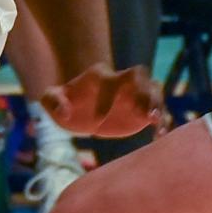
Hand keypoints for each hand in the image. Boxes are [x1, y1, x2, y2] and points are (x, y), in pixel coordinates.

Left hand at [40, 63, 168, 138]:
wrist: (81, 102)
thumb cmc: (65, 101)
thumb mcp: (51, 99)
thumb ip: (53, 101)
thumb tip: (65, 113)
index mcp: (98, 78)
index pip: (106, 82)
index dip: (104, 99)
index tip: (96, 123)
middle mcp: (120, 81)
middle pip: (139, 76)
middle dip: (145, 92)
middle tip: (147, 113)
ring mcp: (134, 92)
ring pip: (154, 88)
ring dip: (158, 104)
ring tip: (157, 124)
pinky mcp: (142, 108)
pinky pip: (157, 108)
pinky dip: (160, 120)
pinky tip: (158, 136)